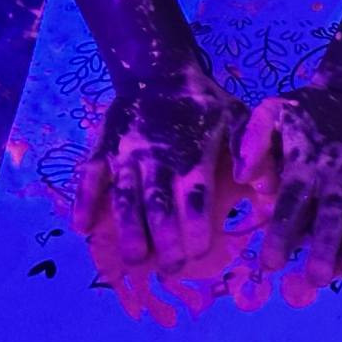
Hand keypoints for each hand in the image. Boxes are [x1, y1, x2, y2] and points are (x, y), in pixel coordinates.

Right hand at [72, 64, 247, 271]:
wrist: (159, 74)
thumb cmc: (203, 105)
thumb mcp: (236, 117)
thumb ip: (249, 150)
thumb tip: (260, 184)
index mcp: (192, 155)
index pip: (195, 197)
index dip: (197, 225)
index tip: (199, 251)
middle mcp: (157, 159)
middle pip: (159, 204)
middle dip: (165, 239)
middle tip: (171, 268)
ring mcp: (126, 155)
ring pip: (126, 196)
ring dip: (128, 229)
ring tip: (133, 258)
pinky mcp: (102, 149)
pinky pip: (90, 176)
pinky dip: (84, 200)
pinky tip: (81, 227)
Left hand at [235, 63, 341, 283]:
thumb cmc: (311, 109)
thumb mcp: (272, 111)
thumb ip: (253, 139)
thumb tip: (246, 176)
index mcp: (306, 163)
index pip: (290, 203)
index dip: (280, 234)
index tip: (271, 264)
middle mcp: (340, 170)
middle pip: (331, 213)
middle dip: (324, 247)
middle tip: (317, 278)